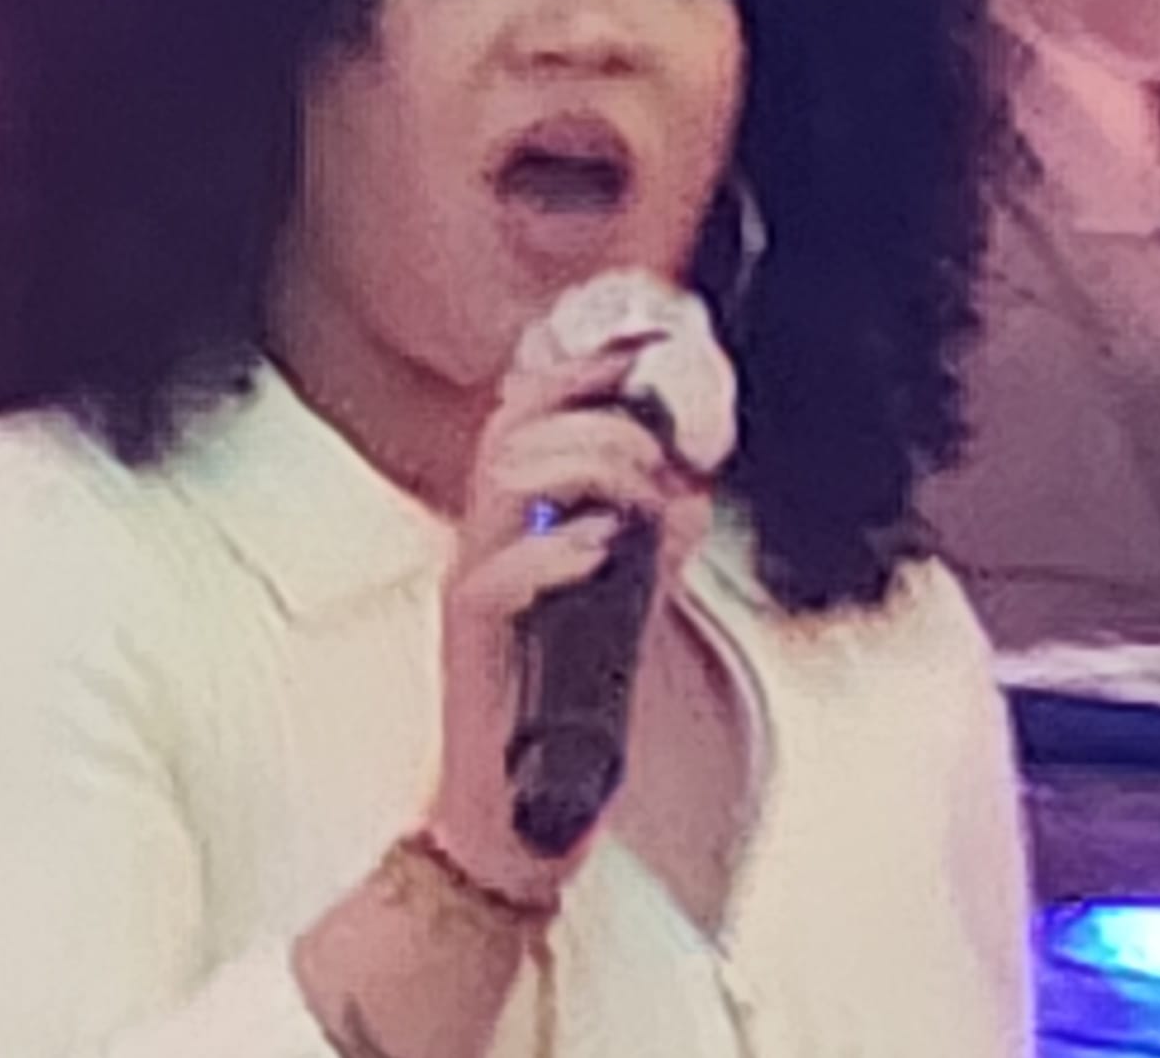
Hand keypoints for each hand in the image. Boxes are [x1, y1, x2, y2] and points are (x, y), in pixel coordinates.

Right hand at [424, 347, 713, 908]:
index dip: (580, 365)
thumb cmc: (562, 712)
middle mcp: (486, 539)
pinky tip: (607, 550)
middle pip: (513, 425)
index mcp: (517, 519)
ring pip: (501, 478)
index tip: (642, 340)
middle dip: (595, 414)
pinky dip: (557, 549)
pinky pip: (491, 571)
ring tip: (642, 503)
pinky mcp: (467, 640)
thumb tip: (691, 491)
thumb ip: (653, 545)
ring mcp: (472, 583)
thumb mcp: (625, 609)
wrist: (516, 818)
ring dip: (587, 469)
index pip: (528, 410)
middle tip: (657, 453)